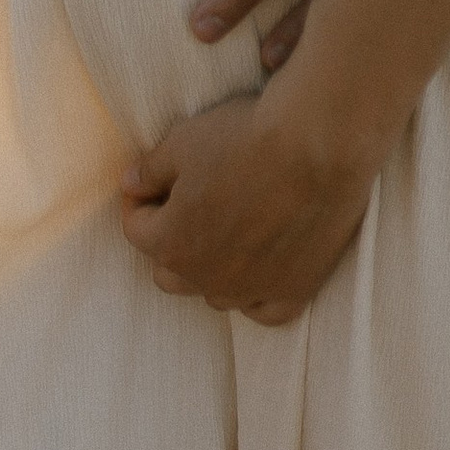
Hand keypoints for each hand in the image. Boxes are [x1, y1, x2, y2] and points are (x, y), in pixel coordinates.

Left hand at [117, 87, 380, 321]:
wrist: (319, 144)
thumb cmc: (246, 138)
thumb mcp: (183, 142)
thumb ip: (150, 170)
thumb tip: (130, 184)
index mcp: (171, 244)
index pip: (137, 230)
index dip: (141, 201)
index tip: (152, 179)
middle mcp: (206, 278)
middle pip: (170, 271)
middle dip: (171, 240)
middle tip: (189, 204)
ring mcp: (252, 289)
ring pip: (214, 293)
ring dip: (211, 268)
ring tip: (227, 230)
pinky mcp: (295, 289)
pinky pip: (265, 310)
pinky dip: (257, 295)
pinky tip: (260, 270)